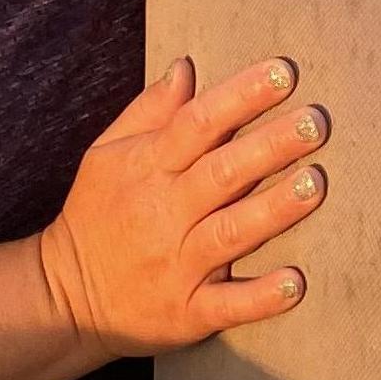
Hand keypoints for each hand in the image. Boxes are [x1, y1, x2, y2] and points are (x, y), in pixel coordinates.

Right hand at [37, 58, 329, 357]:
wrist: (64, 299)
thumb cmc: (94, 215)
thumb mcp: (106, 155)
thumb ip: (149, 111)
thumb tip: (187, 66)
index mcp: (149, 168)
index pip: (198, 122)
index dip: (241, 96)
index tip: (282, 72)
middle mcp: (165, 213)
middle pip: (223, 173)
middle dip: (271, 146)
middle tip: (316, 121)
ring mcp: (178, 265)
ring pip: (231, 232)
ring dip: (274, 210)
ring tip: (315, 183)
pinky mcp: (187, 313)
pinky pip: (227, 305)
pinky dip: (261, 297)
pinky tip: (295, 283)